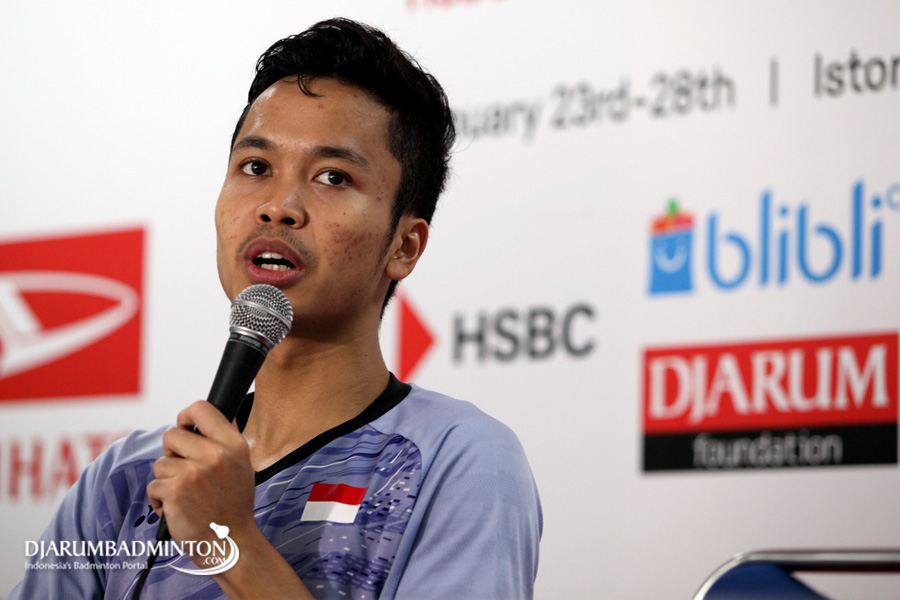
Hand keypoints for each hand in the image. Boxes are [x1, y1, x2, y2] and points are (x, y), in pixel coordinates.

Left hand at [146, 401, 255, 561]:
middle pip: (172, 434)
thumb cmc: (234, 507)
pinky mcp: (175, 491)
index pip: (201, 408)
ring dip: (166, 479)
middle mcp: (215, 455)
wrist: (230, 543)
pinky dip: (160, 499)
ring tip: (185, 495)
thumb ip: (226, 441)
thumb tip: (214, 417)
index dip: (186, 415)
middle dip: (172, 453)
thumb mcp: (242, 466)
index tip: (184, 426)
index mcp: (233, 445)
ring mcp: (194, 473)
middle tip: (184, 471)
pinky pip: (153, 485)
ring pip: (161, 462)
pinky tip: (177, 508)